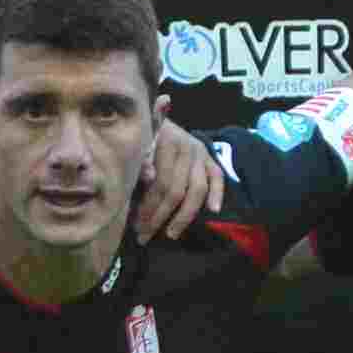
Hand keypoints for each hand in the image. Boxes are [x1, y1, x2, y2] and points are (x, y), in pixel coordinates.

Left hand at [139, 118, 225, 238]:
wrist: (154, 117)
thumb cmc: (141, 138)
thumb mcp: (135, 146)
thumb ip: (141, 161)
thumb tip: (148, 177)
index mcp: (166, 141)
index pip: (160, 183)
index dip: (148, 207)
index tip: (136, 225)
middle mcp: (186, 146)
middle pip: (177, 190)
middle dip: (160, 216)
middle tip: (145, 235)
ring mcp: (200, 153)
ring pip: (197, 190)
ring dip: (184, 216)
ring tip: (171, 233)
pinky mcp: (210, 157)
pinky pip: (217, 177)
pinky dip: (217, 193)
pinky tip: (213, 210)